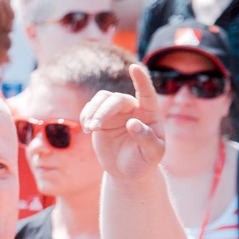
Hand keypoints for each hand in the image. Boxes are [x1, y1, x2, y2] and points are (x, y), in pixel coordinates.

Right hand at [82, 64, 165, 181]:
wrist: (128, 171)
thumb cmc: (145, 161)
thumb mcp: (152, 154)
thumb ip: (146, 138)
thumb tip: (133, 123)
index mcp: (149, 113)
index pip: (147, 92)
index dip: (141, 80)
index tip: (134, 67)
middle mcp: (133, 108)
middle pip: (117, 99)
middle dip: (104, 110)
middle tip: (95, 127)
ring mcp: (116, 112)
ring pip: (102, 98)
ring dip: (93, 111)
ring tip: (90, 128)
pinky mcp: (101, 118)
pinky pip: (90, 108)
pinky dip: (86, 115)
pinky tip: (87, 129)